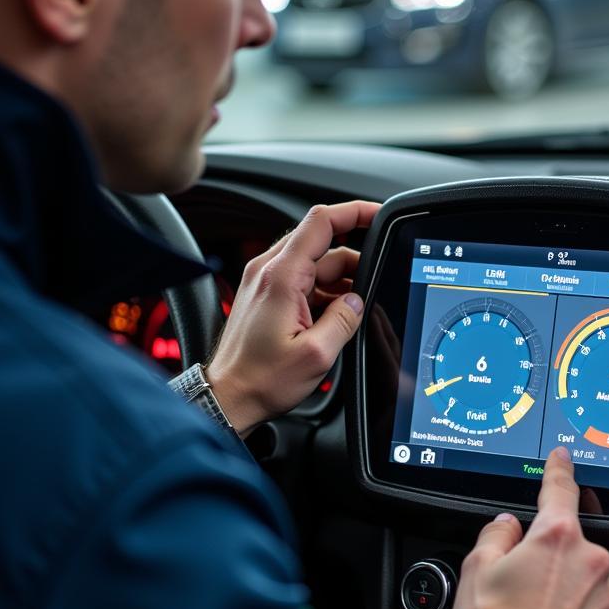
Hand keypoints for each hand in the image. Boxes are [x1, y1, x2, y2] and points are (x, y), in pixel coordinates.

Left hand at [206, 201, 380, 434]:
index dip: (355, 212)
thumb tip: (358, 300)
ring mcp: (266, 281)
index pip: (322, 221)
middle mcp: (269, 270)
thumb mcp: (317, 354)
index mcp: (281, 276)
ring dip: (340, 281)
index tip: (378, 215)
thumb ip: (345, 320)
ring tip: (350, 315)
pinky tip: (333, 318)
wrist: (230, 396)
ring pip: (316, 263)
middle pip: (324, 243)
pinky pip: (305, 280)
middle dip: (355, 262)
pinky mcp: (267, 294)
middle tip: (373, 290)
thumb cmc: (261, 379)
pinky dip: (325, 293)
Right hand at [451, 448, 608, 608]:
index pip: (560, 490)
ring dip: (569, 593)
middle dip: (554, 559)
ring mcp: (608, 600)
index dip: (559, 470)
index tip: (563, 458)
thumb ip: (496, 536)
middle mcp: (592, 563)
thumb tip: (507, 527)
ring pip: (589, 583)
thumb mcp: (476, 570)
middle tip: (525, 584)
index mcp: (557, 538)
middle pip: (575, 546)